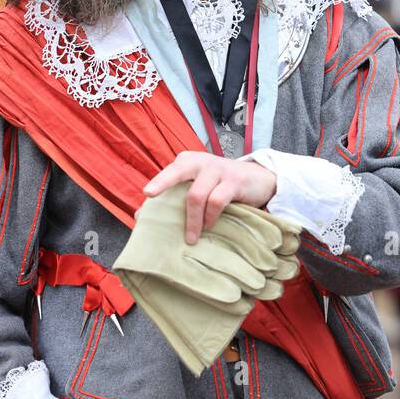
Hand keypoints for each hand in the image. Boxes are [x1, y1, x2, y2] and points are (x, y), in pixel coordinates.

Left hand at [143, 151, 276, 243]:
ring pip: (197, 194)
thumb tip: (140, 216)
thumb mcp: (199, 185)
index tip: (147, 194)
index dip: (159, 181)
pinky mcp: (234, 181)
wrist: (259, 179)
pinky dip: (210, 217)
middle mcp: (202, 161)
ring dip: (192, 220)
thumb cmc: (221, 185)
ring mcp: (218, 169)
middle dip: (163, 182)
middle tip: (151, 195)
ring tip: (191, 238)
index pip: (171, 170)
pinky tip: (209, 226)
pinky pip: (216, 201)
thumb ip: (174, 196)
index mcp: (189, 161)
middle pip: (179, 171)